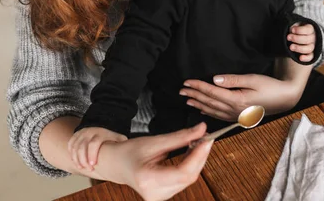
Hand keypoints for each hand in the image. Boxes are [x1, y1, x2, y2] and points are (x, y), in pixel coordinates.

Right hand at [68, 127, 126, 170]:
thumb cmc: (110, 137)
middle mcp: (89, 132)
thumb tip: (130, 154)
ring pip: (75, 147)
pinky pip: (71, 145)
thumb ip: (122, 144)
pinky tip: (76, 161)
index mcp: (100, 134)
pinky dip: (72, 154)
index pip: (94, 143)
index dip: (92, 155)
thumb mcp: (118, 138)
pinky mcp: (75, 136)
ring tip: (81, 167)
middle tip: (87, 169)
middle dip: (83, 160)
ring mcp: (81, 134)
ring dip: (76, 158)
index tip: (93, 165)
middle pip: (82, 147)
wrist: (100, 126)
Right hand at [99, 123, 213, 200]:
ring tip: (197, 142)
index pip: (183, 172)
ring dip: (197, 161)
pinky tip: (191, 153)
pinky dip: (190, 166)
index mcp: (148, 179)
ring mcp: (160, 198)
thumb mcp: (154, 141)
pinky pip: (184, 181)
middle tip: (206, 136)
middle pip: (188, 177)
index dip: (199, 155)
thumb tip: (202, 129)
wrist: (116, 164)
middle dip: (200, 156)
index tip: (207, 139)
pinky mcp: (164, 196)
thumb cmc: (130, 152)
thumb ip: (180, 137)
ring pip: (189, 180)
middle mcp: (154, 193)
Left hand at [180, 74, 299, 120]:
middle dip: (194, 95)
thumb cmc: (270, 86)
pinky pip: (220, 116)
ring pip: (212, 110)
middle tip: (181, 90)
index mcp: (237, 100)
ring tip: (187, 99)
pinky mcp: (239, 117)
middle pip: (209, 102)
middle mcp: (234, 110)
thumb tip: (214, 80)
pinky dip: (209, 112)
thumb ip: (233, 80)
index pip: (212, 92)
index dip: (197, 86)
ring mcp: (236, 116)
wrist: (285, 99)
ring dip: (198, 104)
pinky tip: (202, 110)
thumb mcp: (253, 79)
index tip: (186, 81)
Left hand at [288, 23, 315, 62]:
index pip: (308, 29)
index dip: (300, 30)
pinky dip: (306, 58)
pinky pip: (310, 57)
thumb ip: (293, 26)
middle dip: (297, 38)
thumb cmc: (294, 29)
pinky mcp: (310, 54)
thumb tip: (291, 30)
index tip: (292, 30)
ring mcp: (312, 46)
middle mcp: (313, 38)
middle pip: (308, 39)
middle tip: (288, 37)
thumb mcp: (294, 25)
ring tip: (290, 47)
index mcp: (310, 29)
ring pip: (309, 48)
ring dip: (299, 48)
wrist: (294, 37)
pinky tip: (300, 58)